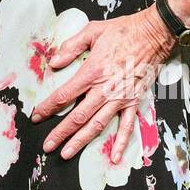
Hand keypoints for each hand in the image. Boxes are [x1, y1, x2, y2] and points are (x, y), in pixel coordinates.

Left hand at [29, 6, 175, 160]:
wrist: (153, 34)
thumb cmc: (123, 31)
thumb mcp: (92, 31)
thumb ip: (71, 47)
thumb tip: (54, 63)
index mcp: (92, 72)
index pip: (64, 95)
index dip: (48, 107)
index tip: (36, 116)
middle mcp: (104, 89)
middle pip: (78, 116)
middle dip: (60, 132)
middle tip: (47, 146)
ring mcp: (120, 98)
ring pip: (98, 125)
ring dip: (81, 141)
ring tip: (67, 154)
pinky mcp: (135, 102)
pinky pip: (127, 126)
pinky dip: (121, 143)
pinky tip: (113, 158)